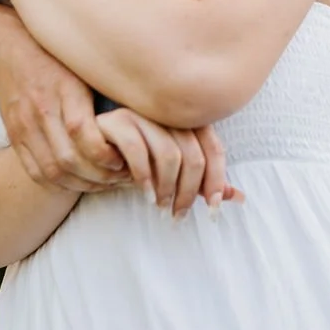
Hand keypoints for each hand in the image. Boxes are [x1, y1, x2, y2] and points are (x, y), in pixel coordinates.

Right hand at [0, 28, 130, 195]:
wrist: (6, 49)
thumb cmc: (56, 55)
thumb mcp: (84, 63)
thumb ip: (106, 88)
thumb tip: (142, 114)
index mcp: (62, 87)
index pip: (82, 131)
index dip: (106, 154)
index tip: (125, 158)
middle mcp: (40, 109)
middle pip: (68, 158)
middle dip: (100, 176)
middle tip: (122, 177)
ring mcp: (24, 126)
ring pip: (53, 171)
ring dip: (83, 184)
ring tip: (105, 183)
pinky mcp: (14, 137)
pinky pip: (36, 172)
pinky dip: (60, 185)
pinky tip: (80, 183)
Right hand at [97, 110, 243, 216]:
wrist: (91, 154)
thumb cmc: (136, 165)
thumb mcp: (173, 177)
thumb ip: (202, 182)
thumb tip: (238, 197)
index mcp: (187, 122)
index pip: (213, 148)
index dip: (217, 180)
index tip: (213, 210)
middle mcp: (169, 115)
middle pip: (194, 154)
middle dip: (189, 191)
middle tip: (179, 214)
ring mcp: (143, 114)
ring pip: (169, 152)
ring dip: (167, 187)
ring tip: (160, 206)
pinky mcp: (117, 120)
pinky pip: (135, 147)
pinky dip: (142, 175)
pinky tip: (143, 192)